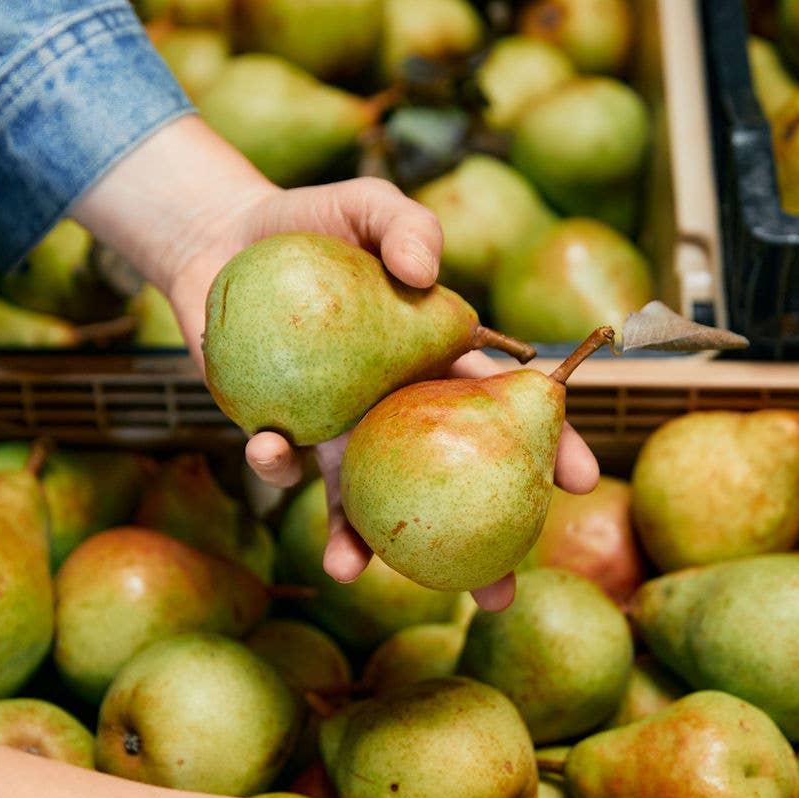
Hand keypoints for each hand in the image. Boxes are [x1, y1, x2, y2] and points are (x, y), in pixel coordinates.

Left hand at [72, 116, 598, 608]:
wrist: (222, 238)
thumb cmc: (310, 222)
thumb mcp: (364, 205)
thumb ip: (402, 223)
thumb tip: (424, 270)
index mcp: (436, 364)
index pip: (504, 409)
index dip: (547, 445)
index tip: (576, 481)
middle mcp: (394, 411)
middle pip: (447, 487)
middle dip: (474, 548)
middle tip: (495, 592)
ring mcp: (339, 430)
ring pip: (361, 502)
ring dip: (358, 541)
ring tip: (353, 568)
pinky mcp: (281, 430)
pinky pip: (283, 463)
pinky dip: (276, 464)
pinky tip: (270, 450)